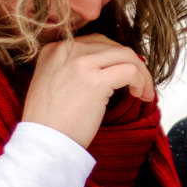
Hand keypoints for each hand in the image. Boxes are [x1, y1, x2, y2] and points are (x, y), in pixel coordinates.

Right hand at [23, 33, 154, 147]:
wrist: (43, 144)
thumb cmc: (50, 122)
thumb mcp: (52, 83)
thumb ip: (73, 68)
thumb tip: (108, 65)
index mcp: (53, 49)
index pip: (94, 42)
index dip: (114, 58)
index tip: (122, 74)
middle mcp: (66, 50)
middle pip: (112, 46)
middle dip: (130, 63)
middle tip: (139, 83)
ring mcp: (81, 64)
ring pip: (125, 55)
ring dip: (141, 72)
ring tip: (143, 91)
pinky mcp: (96, 81)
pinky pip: (131, 71)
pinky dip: (142, 81)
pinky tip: (140, 95)